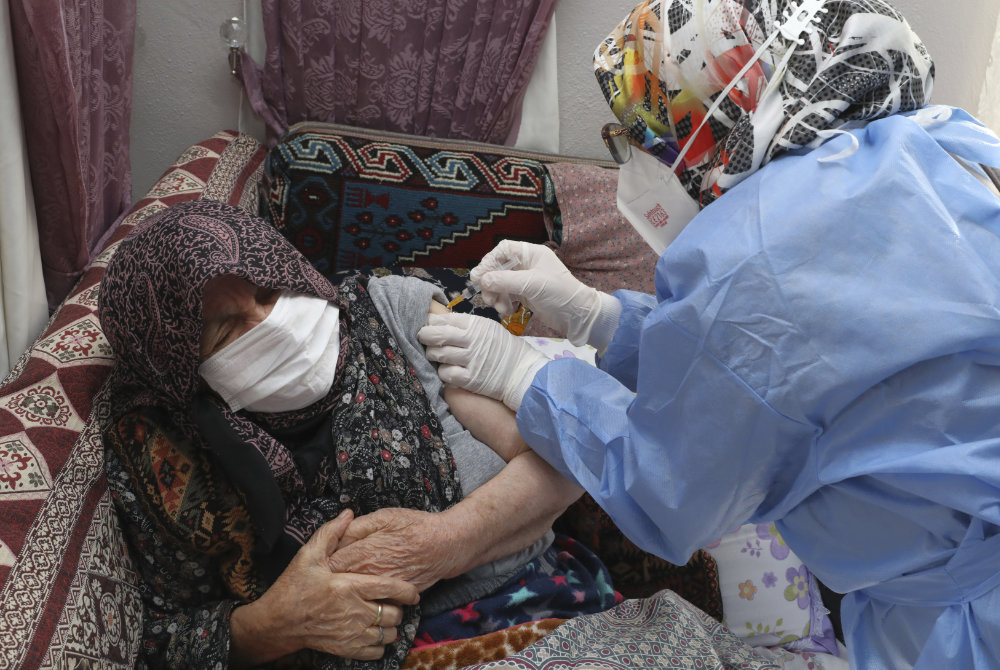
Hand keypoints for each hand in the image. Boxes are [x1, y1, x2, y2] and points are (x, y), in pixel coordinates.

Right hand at [229, 509, 419, 666]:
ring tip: (385, 617)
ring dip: (391, 627)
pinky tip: (375, 633)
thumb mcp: (308, 555)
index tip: (413, 591)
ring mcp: (351, 633)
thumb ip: (331, 533)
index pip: (390, 588)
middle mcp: (354, 611)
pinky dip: (380, 644)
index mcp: (349, 586)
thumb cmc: (293, 587)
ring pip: (388, 634)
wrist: (276, 622)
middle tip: (393, 602)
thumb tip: (348, 512)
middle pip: (394, 614)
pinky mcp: (345, 649)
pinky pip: (376, 651)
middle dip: (398, 608)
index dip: (408, 590)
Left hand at [328, 508, 466, 591]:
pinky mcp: (394, 597)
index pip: (330, 564)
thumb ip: (356, 527)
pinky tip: (367, 588)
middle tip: (329, 573)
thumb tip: (335, 535)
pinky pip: (374, 600)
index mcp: (364, 554)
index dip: (323, 561)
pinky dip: (368, 595)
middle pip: (340, 583)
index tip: (322, 558)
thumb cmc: (415, 526)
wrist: (446, 546)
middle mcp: (370, 576)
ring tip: (346, 582)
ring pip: (356, 594)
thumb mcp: (384, 516)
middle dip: (331, 578)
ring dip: (348, 589)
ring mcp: (382, 590)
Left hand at [418, 311, 547, 409]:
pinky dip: (443, 371)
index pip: (445, 319)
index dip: (431, 321)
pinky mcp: (470, 379)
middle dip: (425, 336)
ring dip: (432, 354)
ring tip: (435, 354)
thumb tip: (439, 321)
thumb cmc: (503, 349)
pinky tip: (447, 370)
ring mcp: (471, 360)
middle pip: (438, 335)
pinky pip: (446, 373)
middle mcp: (473, 340)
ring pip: (439, 354)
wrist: (521, 371)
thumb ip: (467, 324)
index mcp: (477, 325)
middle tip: (423, 338)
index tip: (427, 324)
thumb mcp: (488, 328)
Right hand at [470, 240, 603, 344]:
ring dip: (496, 295)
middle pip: (499, 268)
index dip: (489, 260)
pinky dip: (503, 302)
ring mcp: (525, 280)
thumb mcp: (532, 284)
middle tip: (486, 297)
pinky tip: (507, 311)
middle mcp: (527, 264)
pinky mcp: (526, 294)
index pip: (503, 250)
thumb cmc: (559, 293)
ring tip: (499, 307)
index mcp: (531, 254)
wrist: (577, 315)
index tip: (479, 276)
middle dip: (491, 283)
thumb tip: (482, 280)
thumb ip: (505, 281)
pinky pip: (507, 295)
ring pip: (501, 283)